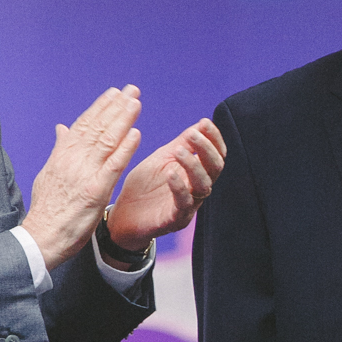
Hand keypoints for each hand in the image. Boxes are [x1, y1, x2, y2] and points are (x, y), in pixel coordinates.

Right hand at [21, 85, 142, 272]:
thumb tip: (62, 127)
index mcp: (62, 154)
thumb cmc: (48, 208)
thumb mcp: (49, 173)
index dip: (100, 107)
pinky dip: (126, 148)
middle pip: (97, 127)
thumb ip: (59, 149)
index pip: (84, 124)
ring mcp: (85, 174)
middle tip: (132, 90)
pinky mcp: (96, 190)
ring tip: (136, 103)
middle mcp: (73, 159)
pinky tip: (136, 134)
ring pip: (107, 140)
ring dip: (123, 119)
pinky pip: (114, 165)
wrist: (43, 236)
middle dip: (116, 106)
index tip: (114, 93)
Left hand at [106, 119, 225, 253]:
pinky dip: (179, 187)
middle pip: (215, 168)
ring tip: (179, 151)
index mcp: (196, 172)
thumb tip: (200, 124)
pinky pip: (183, 203)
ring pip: (204, 185)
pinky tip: (171, 173)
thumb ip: (182, 144)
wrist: (124, 215)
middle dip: (207, 149)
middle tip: (193, 135)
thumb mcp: (163, 159)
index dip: (214, 138)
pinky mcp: (176, 219)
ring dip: (194, 165)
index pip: (216, 154)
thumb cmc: (144, 186)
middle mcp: (197, 188)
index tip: (205, 122)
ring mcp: (189, 205)